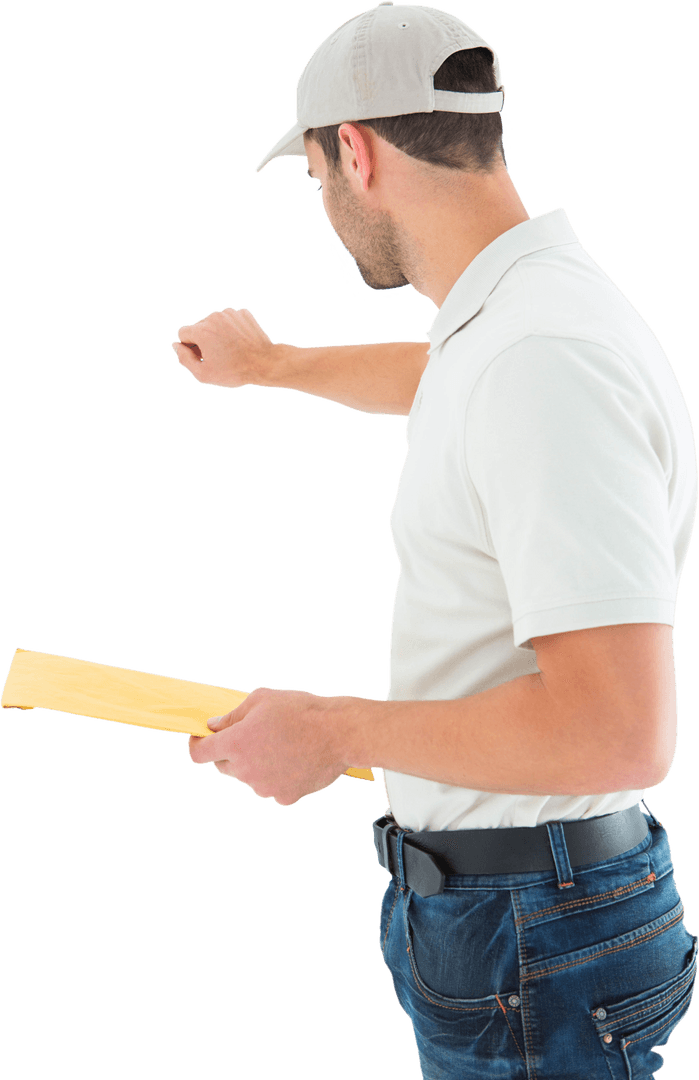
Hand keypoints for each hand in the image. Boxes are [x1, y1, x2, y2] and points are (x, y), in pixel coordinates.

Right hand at [171, 306, 273, 388]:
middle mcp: (215, 316)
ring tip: (231, 350)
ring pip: (215, 323)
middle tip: (218, 356)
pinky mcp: (244, 313)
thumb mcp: (204, 374)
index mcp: (202, 329)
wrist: (265, 363)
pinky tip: (240, 343)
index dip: (190, 348)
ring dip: (218, 334)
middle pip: (199, 327)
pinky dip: (232, 330)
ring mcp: (231, 312)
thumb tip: (176, 345)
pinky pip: (230, 320)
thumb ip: (184, 359)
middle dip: (204, 340)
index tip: (202, 357)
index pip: (183, 334)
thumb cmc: (234, 371)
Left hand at [187, 686, 348, 806]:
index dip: (198, 744)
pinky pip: (271, 788)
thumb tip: (213, 726)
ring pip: (248, 778)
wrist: (340, 733)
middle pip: (224, 766)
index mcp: (236, 743)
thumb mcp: (262, 699)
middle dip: (230, 752)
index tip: (202, 738)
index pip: (200, 753)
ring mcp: (265, 787)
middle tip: (253, 735)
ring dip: (255, 765)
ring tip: (281, 746)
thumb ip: (233, 715)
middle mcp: (246, 769)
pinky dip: (276, 776)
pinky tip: (293, 760)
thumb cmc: (301, 711)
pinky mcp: (284, 797)